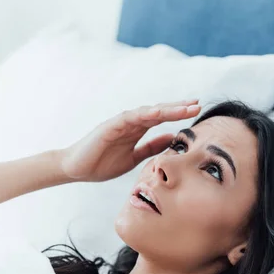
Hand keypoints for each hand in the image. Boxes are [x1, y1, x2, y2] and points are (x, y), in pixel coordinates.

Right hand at [57, 99, 200, 181]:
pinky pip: (129, 118)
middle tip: (198, 104)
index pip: (162, 118)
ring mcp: (120, 122)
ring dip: (166, 109)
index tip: (197, 111)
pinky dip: (144, 114)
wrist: (76, 169)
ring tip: (184, 107)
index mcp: (136, 130)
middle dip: (178, 108)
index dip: (179, 114)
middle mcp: (130, 122)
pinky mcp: (109, 126)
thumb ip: (151, 148)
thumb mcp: (133, 158)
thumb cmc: (101, 163)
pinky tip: (158, 112)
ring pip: (147, 111)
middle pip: (158, 111)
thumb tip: (172, 139)